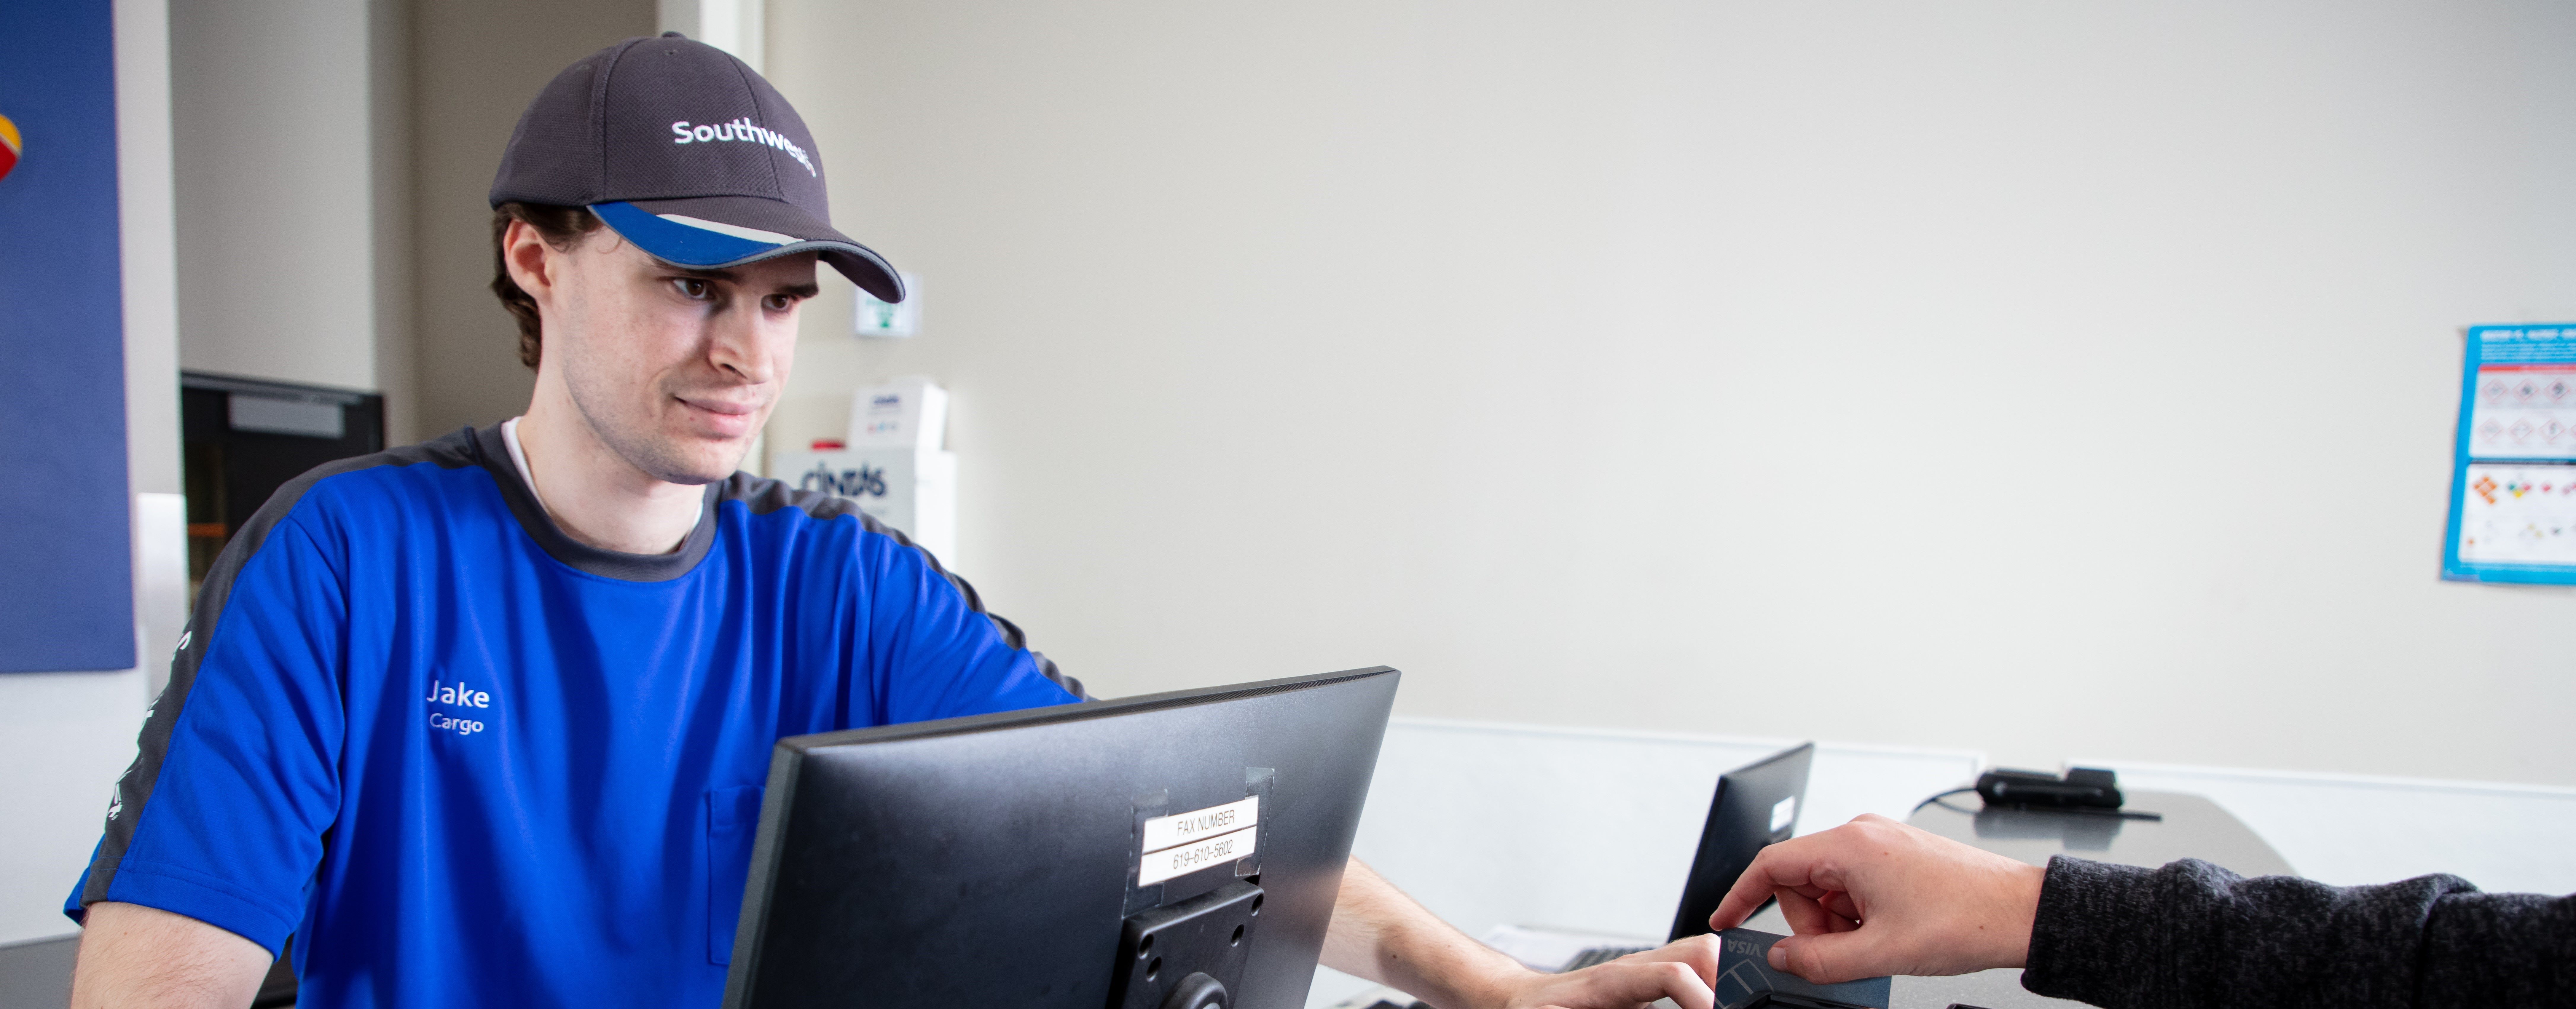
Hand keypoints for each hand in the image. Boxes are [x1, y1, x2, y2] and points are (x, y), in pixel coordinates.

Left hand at [1488, 935, 1723, 1008]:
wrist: (1522, 1002)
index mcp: (1612, 980)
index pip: (1673, 974)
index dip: (1701, 998)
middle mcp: (1634, 969)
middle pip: (1698, 951)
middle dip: (1725, 979)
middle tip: (1736, 1008)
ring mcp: (1644, 973)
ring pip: (1700, 956)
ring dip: (1722, 980)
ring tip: (1730, 1005)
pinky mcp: (1648, 986)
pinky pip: (1691, 973)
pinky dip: (1711, 986)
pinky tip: (1712, 1004)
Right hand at [1705, 814, 2044, 983]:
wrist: (2023, 912)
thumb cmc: (1967, 919)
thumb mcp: (1881, 952)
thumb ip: (1819, 960)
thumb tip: (1784, 957)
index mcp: (1852, 845)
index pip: (1772, 864)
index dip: (1741, 895)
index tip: (1725, 919)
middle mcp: (1864, 833)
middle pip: (1802, 879)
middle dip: (1811, 922)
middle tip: (1840, 951)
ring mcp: (1883, 842)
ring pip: (1830, 885)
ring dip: (1840, 921)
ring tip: (1876, 942)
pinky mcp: (1899, 855)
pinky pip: (1856, 883)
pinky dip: (1860, 913)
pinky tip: (1888, 931)